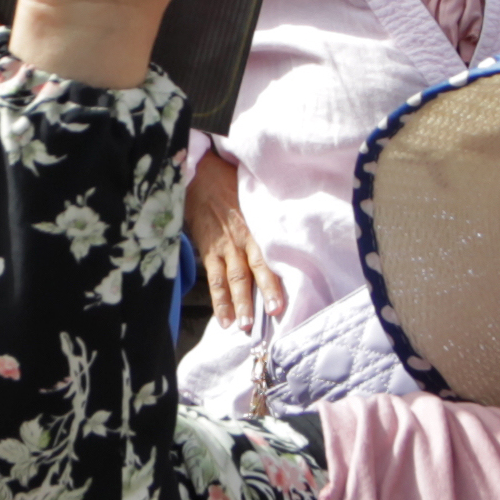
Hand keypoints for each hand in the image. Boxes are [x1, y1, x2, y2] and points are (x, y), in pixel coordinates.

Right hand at [185, 148, 278, 329]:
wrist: (200, 174)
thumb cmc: (233, 184)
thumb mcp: (257, 195)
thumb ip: (272, 216)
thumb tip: (299, 233)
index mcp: (258, 223)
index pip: (272, 251)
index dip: (279, 271)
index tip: (292, 285)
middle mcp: (243, 237)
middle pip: (256, 267)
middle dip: (265, 290)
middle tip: (274, 313)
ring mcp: (224, 247)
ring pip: (233, 279)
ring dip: (240, 303)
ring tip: (245, 325)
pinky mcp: (209, 251)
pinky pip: (214, 279)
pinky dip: (219, 301)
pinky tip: (224, 320)